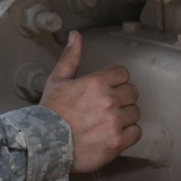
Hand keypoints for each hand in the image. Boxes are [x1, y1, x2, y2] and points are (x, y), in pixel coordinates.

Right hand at [40, 32, 140, 172]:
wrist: (44, 145)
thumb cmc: (50, 113)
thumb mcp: (57, 81)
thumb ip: (70, 57)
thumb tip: (75, 35)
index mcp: (96, 82)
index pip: (123, 74)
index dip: (116, 81)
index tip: (107, 90)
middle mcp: (109, 100)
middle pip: (132, 93)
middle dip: (122, 98)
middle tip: (107, 107)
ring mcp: (114, 122)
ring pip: (135, 113)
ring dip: (125, 116)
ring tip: (108, 122)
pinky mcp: (117, 141)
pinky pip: (136, 132)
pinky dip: (128, 134)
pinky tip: (113, 134)